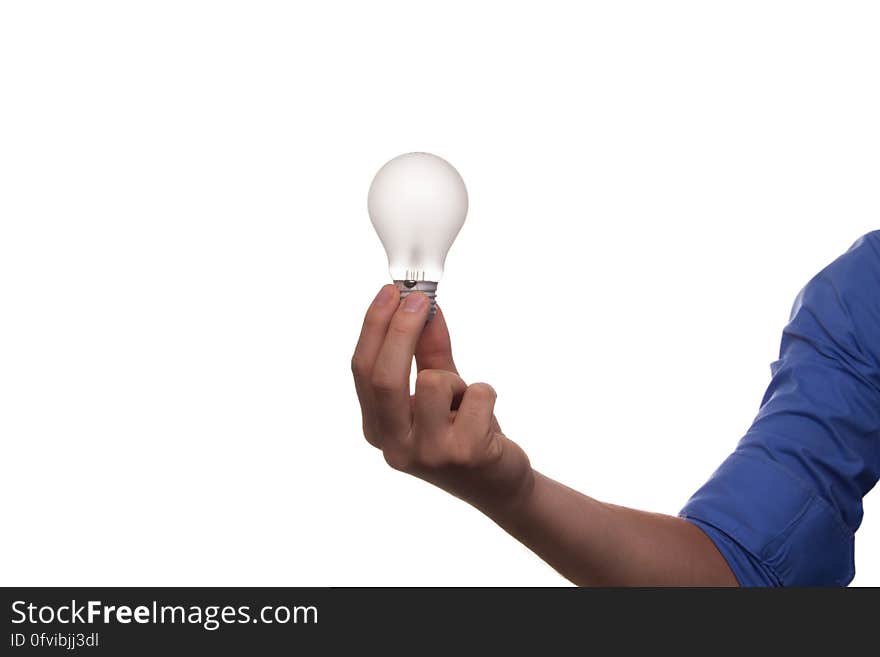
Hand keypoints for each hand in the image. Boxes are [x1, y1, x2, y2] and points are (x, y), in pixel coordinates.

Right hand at [352, 285, 533, 516]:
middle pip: (385, 376)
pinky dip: (484, 394)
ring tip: (462, 400)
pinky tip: (485, 419)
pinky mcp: (465, 454)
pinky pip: (475, 394)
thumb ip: (429, 352)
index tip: (393, 292)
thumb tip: (425, 306)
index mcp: (377, 428)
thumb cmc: (462, 434)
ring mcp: (428, 453)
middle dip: (401, 329)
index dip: (376, 326)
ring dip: (455, 379)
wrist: (498, 486)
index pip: (363, 369)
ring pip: (434, 381)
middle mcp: (395, 445)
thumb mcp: (440, 391)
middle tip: (420, 299)